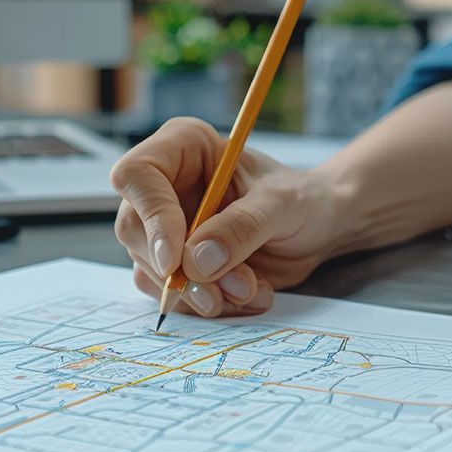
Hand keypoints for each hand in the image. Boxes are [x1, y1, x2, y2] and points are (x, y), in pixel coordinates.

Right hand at [109, 118, 345, 317]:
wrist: (318, 230)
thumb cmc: (301, 200)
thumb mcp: (280, 206)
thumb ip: (241, 228)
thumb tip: (197, 261)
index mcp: (181, 148)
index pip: (137, 175)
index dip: (151, 217)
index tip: (176, 259)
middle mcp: (165, 186)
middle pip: (134, 229)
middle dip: (180, 270)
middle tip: (229, 288)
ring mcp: (165, 227)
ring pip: (150, 269)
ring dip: (200, 292)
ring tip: (250, 288)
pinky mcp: (175, 264)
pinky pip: (170, 294)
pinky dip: (207, 303)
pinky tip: (247, 294)